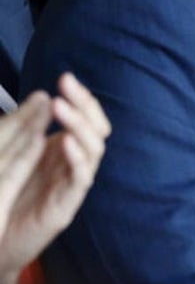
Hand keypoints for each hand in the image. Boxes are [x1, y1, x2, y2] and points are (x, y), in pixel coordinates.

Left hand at [0, 74, 109, 283]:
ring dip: (80, 125)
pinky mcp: (68, 205)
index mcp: (65, 149)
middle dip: (84, 105)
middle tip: (66, 86)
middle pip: (97, 128)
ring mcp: (74, 184)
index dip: (81, 97)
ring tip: (62, 108)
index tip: (65, 77)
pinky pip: (81, 178)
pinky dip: (78, 158)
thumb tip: (41, 96)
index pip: (86, 117)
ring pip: (94, 149)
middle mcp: (75, 163)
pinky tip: (67, 143)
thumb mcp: (15, 156)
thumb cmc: (8, 198)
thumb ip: (28, 130)